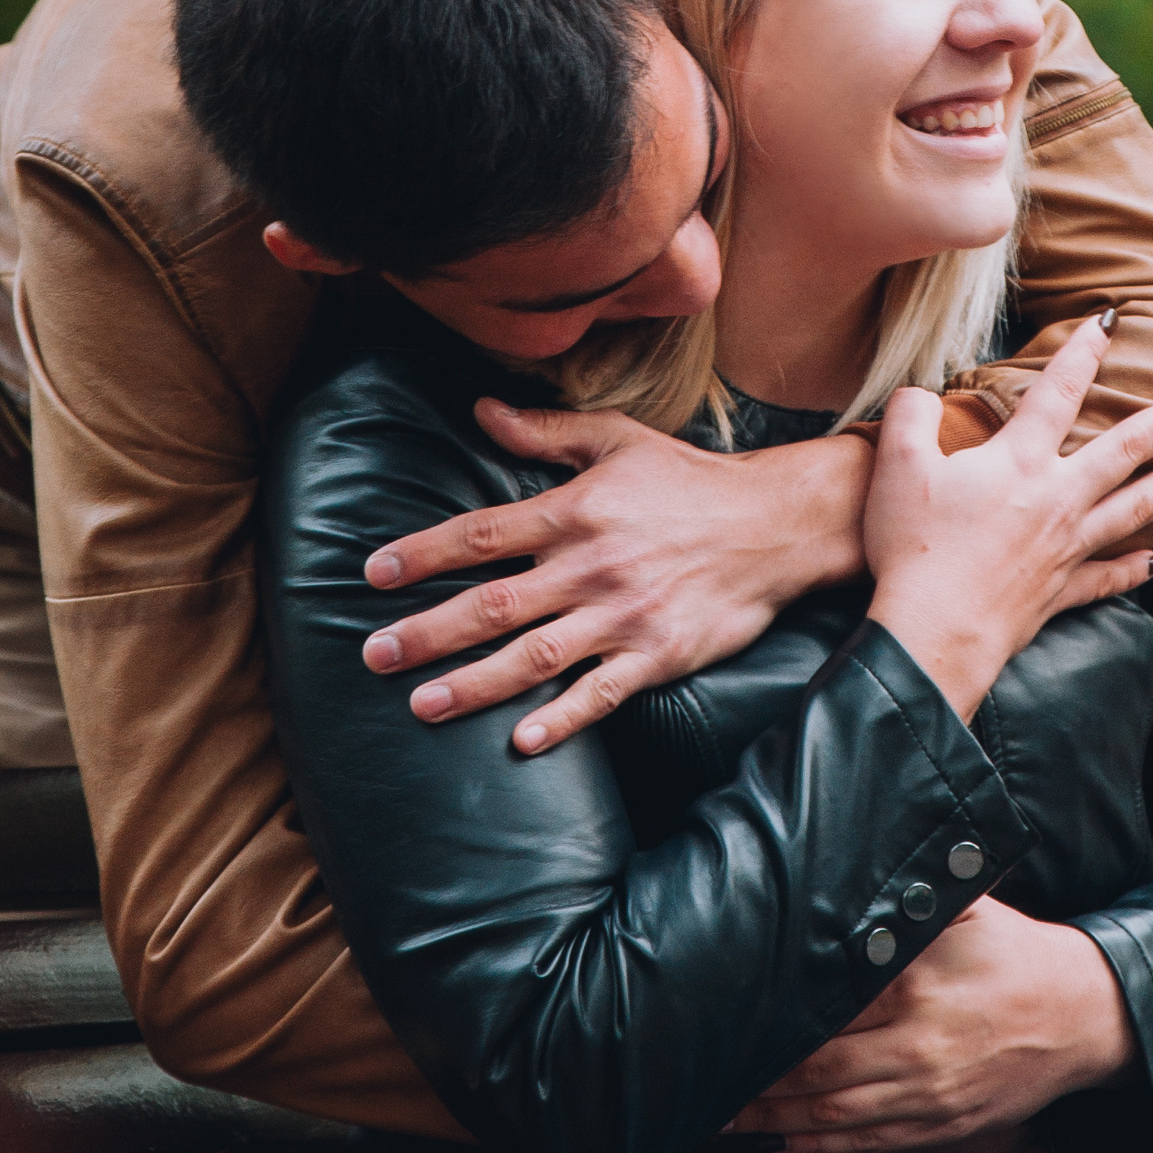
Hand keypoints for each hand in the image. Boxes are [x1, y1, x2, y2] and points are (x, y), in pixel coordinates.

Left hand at [362, 408, 872, 752]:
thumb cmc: (692, 480)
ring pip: (534, 657)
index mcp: (575, 511)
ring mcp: (624, 616)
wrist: (778, 525)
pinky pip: (601, 695)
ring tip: (420, 704)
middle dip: (428, 632)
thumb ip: (545, 431)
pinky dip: (561, 720)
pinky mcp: (658, 656)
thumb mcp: (619, 439)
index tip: (375, 574)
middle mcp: (591, 566)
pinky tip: (521, 742)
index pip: (482, 534)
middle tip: (374, 655)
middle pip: (494, 604)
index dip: (424, 554)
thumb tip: (480, 410)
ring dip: (474, 683)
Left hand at [729, 896, 1136, 1152]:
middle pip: (820, 1067)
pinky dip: (814, 1148)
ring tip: (720, 1118)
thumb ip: (910, 898)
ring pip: (834, 1114)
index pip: (830, 1006)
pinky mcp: (940, 1127)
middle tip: (700, 1079)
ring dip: (770, 1120)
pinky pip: (866, 1144)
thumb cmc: (1015, 955)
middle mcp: (921, 1044)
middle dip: (756, 1079)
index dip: (775, 1019)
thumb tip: (849, 868)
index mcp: (920, 985)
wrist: (1084, 1018)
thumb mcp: (968, 910)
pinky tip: (773, 1143)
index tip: (726, 1019)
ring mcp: (930, 1093)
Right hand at [865, 312, 1152, 719]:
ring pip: (1139, 506)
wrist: (931, 632)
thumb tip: (920, 392)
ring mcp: (1066, 547)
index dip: (1083, 350)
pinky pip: (1110, 576)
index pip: (1058, 391)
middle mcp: (1056, 499)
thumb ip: (909, 415)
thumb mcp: (894, 466)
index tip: (1111, 318)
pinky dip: (1137, 568)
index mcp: (1018, 461)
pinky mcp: (1061, 591)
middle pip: (1128, 447)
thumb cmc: (912, 547)